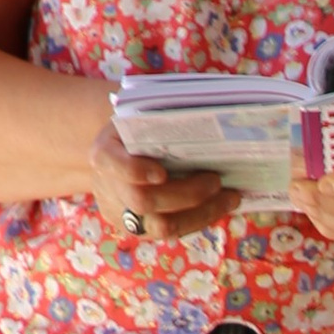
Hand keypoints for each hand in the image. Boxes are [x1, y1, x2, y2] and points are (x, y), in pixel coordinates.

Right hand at [88, 118, 232, 243]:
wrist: (123, 154)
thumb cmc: (139, 128)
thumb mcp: (139, 114)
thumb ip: (153, 109)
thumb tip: (179, 100)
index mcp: (104, 152)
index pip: (109, 163)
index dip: (133, 171)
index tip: (160, 174)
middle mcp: (109, 186)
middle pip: (141, 200)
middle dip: (185, 194)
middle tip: (216, 180)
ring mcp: (124, 213)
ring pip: (161, 226)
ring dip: (201, 213)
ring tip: (230, 198)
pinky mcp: (142, 230)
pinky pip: (174, 232)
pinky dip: (201, 219)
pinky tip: (221, 206)